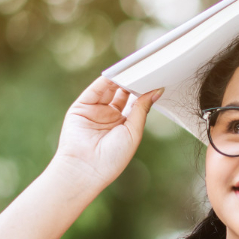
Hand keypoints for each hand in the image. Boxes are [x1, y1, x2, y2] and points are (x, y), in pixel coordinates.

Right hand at [48, 78, 161, 193]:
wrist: (85, 169)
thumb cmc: (112, 158)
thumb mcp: (133, 132)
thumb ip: (142, 109)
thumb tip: (156, 90)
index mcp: (124, 126)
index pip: (135, 104)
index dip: (144, 92)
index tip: (155, 80)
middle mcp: (109, 117)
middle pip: (123, 94)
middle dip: (133, 83)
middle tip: (146, 71)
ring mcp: (95, 111)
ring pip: (109, 89)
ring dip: (121, 79)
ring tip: (134, 69)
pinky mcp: (81, 107)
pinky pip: (95, 90)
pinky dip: (105, 80)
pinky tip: (117, 73)